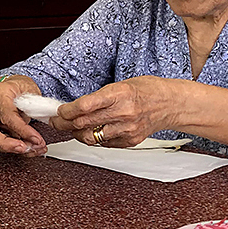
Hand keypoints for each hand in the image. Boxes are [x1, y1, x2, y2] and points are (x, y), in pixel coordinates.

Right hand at [0, 75, 47, 155]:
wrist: (12, 85)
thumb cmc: (19, 85)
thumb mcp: (30, 90)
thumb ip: (33, 108)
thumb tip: (36, 128)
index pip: (7, 116)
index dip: (22, 130)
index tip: (36, 138)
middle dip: (6, 145)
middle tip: (24, 149)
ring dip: (14, 149)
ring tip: (34, 149)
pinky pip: (1, 142)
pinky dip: (16, 148)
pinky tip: (30, 148)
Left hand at [51, 76, 176, 147]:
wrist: (170, 104)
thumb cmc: (146, 90)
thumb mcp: (120, 85)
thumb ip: (98, 97)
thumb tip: (74, 107)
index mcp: (119, 94)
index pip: (85, 105)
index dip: (66, 110)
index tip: (59, 111)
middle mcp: (123, 113)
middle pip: (83, 123)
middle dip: (64, 123)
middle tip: (56, 121)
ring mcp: (127, 129)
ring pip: (90, 137)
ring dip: (76, 133)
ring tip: (72, 127)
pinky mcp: (129, 141)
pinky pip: (103, 143)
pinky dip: (93, 138)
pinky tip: (92, 131)